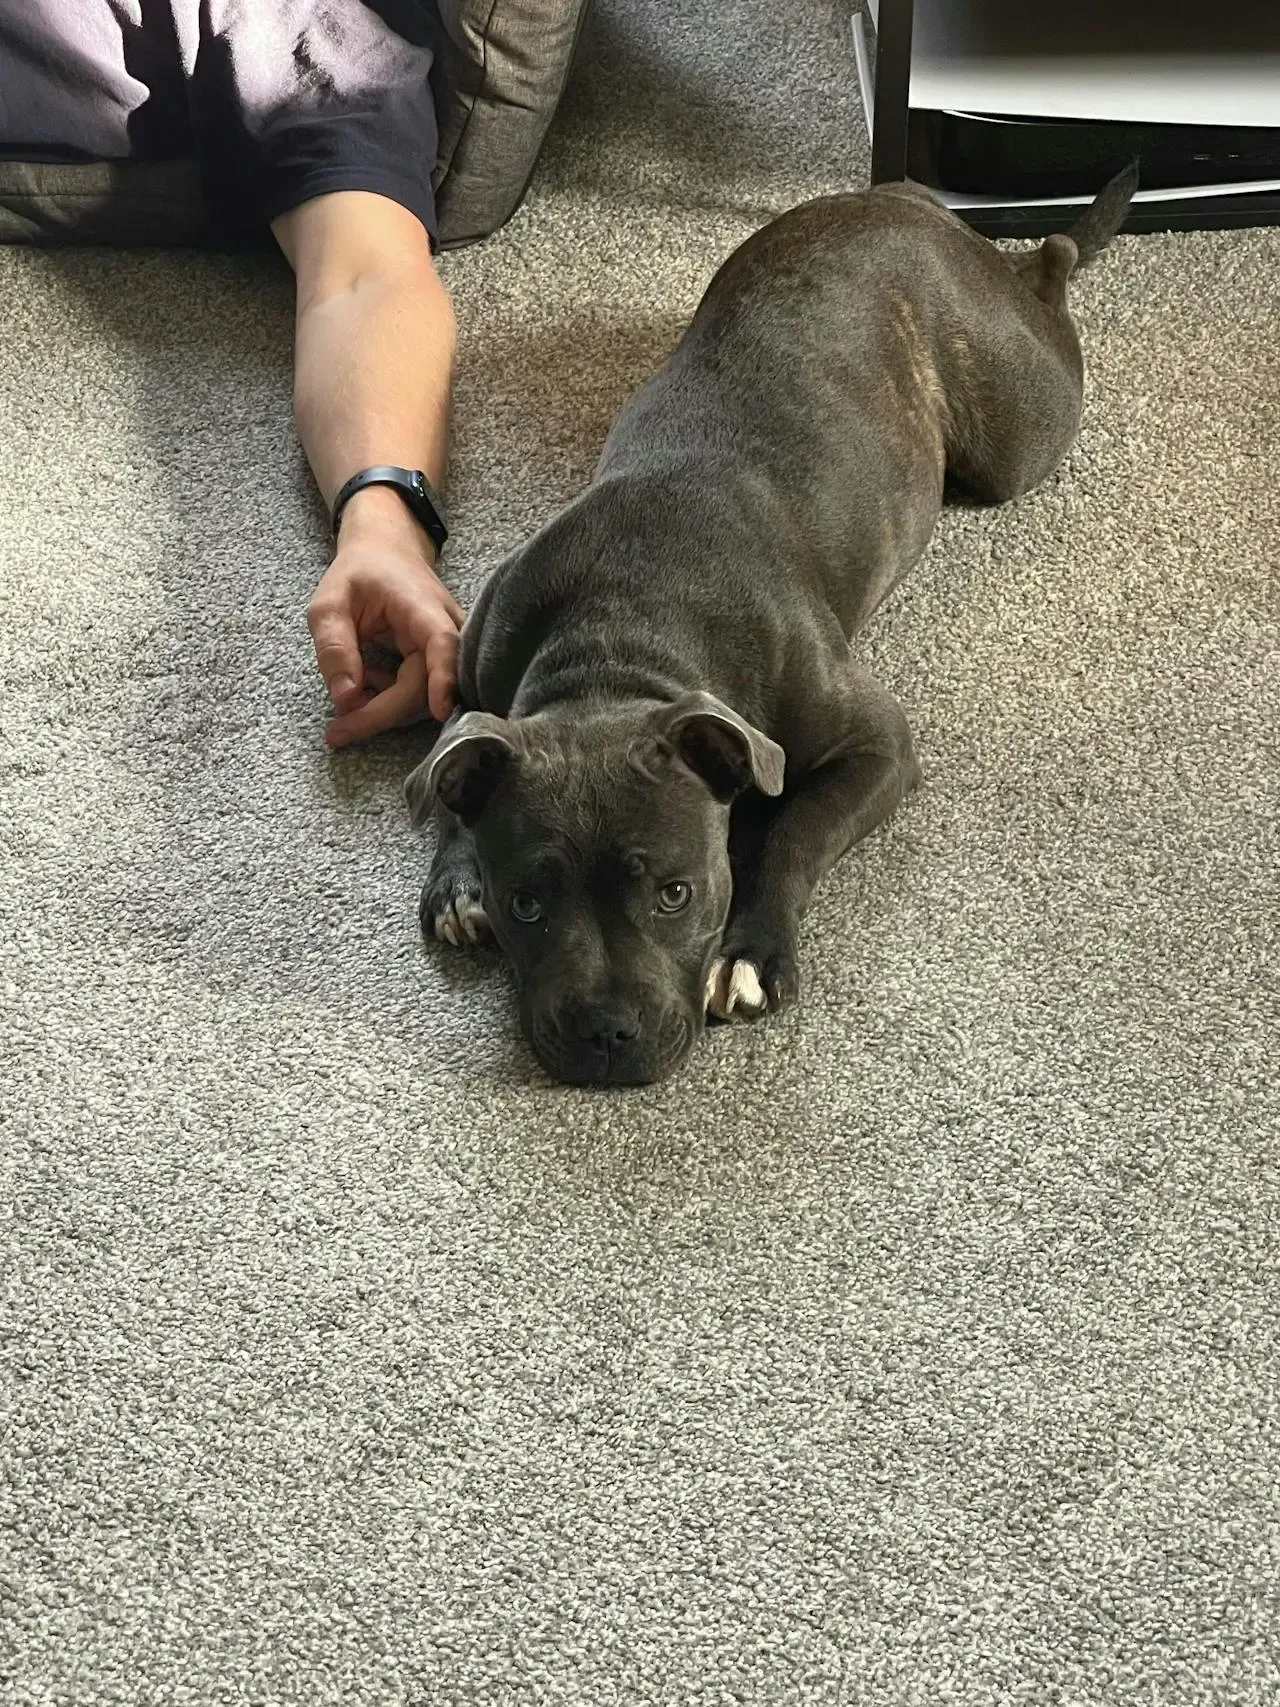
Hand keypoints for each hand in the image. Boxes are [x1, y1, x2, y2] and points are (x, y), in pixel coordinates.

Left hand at [307, 485, 463, 747]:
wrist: (387, 554)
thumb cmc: (359, 574)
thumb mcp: (329, 604)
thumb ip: (334, 648)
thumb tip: (345, 700)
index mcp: (421, 606)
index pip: (442, 644)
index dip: (443, 679)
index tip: (440, 710)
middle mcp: (447, 630)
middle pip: (425, 686)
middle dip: (381, 713)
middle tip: (336, 733)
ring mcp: (449, 651)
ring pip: (424, 698)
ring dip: (382, 708)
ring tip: (346, 695)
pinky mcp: (441, 665)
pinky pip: (421, 694)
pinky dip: (388, 698)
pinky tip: (367, 680)